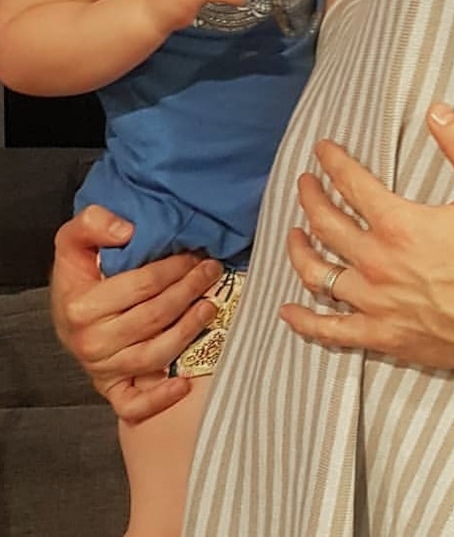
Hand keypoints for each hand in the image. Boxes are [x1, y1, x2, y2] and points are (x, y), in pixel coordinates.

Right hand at [51, 205, 221, 421]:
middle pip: (156, 316)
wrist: (67, 313)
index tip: (194, 254)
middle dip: (190, 290)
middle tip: (212, 271)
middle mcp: (91, 342)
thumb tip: (127, 231)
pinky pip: (134, 405)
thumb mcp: (74, 240)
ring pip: (156, 354)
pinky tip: (184, 382)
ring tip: (211, 305)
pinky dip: (160, 398)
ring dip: (190, 329)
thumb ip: (93, 223)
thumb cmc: (79, 275)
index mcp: (82, 306)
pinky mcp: (111, 390)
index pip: (143, 285)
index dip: (174, 268)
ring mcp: (102, 369)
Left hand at [282, 104, 453, 369]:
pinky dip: (305, 320)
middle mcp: (379, 263)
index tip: (323, 151)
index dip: (333, 162)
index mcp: (401, 225)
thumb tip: (437, 111)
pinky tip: (288, 310)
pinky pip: (331, 330)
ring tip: (294, 234)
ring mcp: (377, 303)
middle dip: (309, 198)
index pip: (351, 184)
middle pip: (326, 225)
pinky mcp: (384, 336)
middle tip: (304, 184)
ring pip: (319, 274)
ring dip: (299, 251)